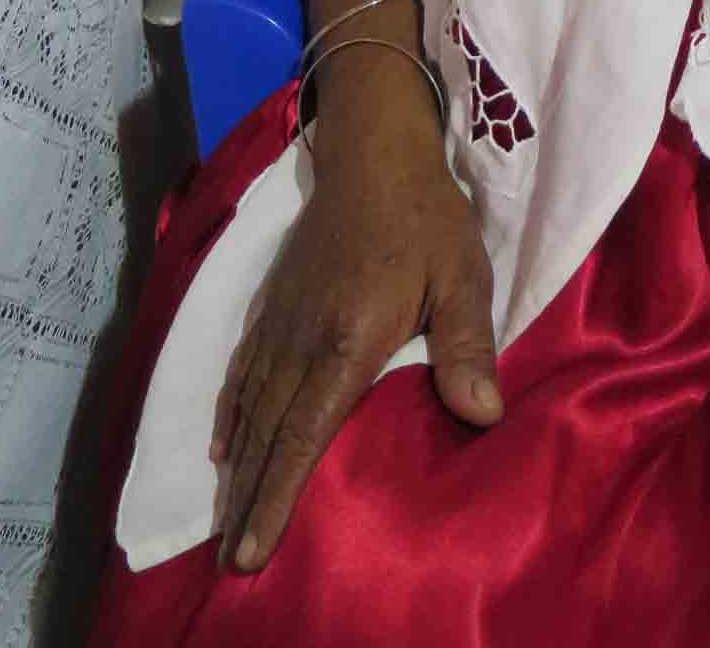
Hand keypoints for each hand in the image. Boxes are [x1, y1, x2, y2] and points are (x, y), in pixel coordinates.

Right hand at [211, 144, 501, 571]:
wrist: (374, 151)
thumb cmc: (428, 217)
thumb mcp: (463, 276)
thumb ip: (466, 346)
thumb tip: (483, 416)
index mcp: (349, 339)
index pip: (306, 433)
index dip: (279, 494)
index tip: (255, 547)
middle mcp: (302, 339)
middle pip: (269, 432)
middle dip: (250, 498)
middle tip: (233, 558)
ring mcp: (281, 320)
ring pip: (252, 407)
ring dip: (239, 466)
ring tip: (228, 518)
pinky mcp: (274, 303)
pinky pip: (243, 370)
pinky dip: (232, 413)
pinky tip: (226, 445)